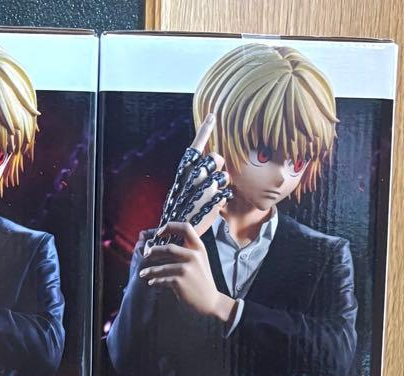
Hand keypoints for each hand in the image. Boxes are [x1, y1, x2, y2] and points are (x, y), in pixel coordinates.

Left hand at [139, 221, 235, 322]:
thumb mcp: (200, 261)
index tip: (160, 233)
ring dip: (150, 270)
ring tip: (143, 273)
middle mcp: (194, 256)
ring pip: (162, 267)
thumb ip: (188, 251)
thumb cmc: (202, 281)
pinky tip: (151, 283)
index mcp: (199, 248)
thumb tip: (166, 246)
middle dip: (154, 251)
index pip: (185, 228)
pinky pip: (162, 280)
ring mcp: (187, 269)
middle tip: (146, 255)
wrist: (211, 302)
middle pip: (168, 248)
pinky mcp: (180, 282)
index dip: (170, 227)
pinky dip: (155, 281)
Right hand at [154, 113, 231, 240]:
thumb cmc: (179, 209)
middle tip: (211, 179)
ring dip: (221, 186)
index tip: (212, 116)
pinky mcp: (216, 200)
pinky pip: (226, 193)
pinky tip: (212, 207)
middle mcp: (195, 175)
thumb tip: (212, 163)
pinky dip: (222, 200)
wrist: (176, 232)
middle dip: (218, 167)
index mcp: (184, 170)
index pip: (196, 145)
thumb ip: (195, 175)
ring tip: (210, 197)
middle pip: (217, 158)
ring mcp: (206, 186)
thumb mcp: (181, 188)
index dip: (205, 130)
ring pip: (225, 176)